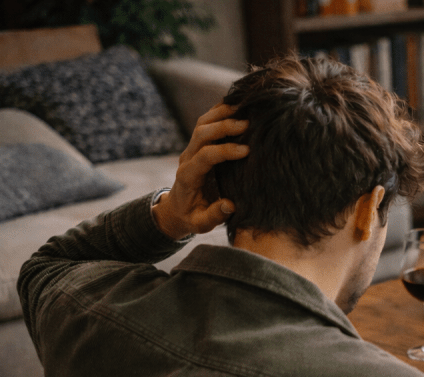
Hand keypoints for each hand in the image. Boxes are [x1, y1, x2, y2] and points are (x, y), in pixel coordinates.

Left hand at [152, 103, 249, 240]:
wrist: (176, 209)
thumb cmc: (191, 216)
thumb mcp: (200, 224)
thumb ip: (214, 215)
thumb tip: (230, 205)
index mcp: (188, 176)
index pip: (205, 156)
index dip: (225, 151)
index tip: (247, 151)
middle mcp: (187, 158)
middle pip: (201, 133)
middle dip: (223, 126)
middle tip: (247, 124)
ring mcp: (191, 149)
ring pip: (202, 123)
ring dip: (221, 113)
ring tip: (244, 107)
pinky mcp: (197, 145)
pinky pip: (206, 122)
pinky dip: (219, 111)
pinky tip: (237, 105)